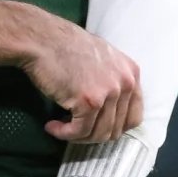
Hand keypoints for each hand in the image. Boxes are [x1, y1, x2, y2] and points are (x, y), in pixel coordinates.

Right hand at [0, 0, 142, 142]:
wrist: (43, 39)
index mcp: (131, 73)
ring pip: (99, 134)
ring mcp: (109, 93)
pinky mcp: (89, 102)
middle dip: (93, 134)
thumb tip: (110, 108)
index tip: (96, 127)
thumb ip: (113, 79)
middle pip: (116, 129)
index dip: (114, 128)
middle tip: (74, 130)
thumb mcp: (103, 57)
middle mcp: (126, 83)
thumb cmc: (65, 46)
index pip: (134, 116)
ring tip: (60, 128)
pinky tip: (52, 126)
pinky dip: (64, 133)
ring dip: (78, 136)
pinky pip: (79, 131)